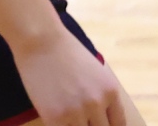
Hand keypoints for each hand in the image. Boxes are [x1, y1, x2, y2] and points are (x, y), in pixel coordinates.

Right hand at [14, 26, 132, 125]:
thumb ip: (101, 94)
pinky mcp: (54, 117)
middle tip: (81, 119)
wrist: (39, 39)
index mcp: (111, 92)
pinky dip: (58, 125)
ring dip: (74, 125)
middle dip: (91, 125)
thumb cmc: (64, 50)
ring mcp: (76, 112)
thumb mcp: (96, 71)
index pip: (118, 124)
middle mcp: (97, 104)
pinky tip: (53, 117)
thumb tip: (101, 114)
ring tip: (66, 117)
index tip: (97, 123)